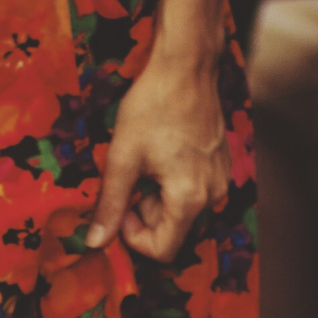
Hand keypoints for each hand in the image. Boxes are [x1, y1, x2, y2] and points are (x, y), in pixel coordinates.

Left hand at [89, 41, 228, 265]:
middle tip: (130, 175)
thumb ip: (110, 204)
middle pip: (172, 229)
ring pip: (181, 209)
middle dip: (144, 211)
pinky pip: (193, 190)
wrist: (186, 66)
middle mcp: (213, 195)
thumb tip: (96, 242)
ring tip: (147, 159)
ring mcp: (220, 180)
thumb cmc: (154, 106)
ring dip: (156, 195)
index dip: (133, 236)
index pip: (162, 250)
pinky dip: (172, 181)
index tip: (120, 207)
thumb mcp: (122, 157)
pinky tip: (164, 151)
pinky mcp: (221, 166)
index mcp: (189, 198)